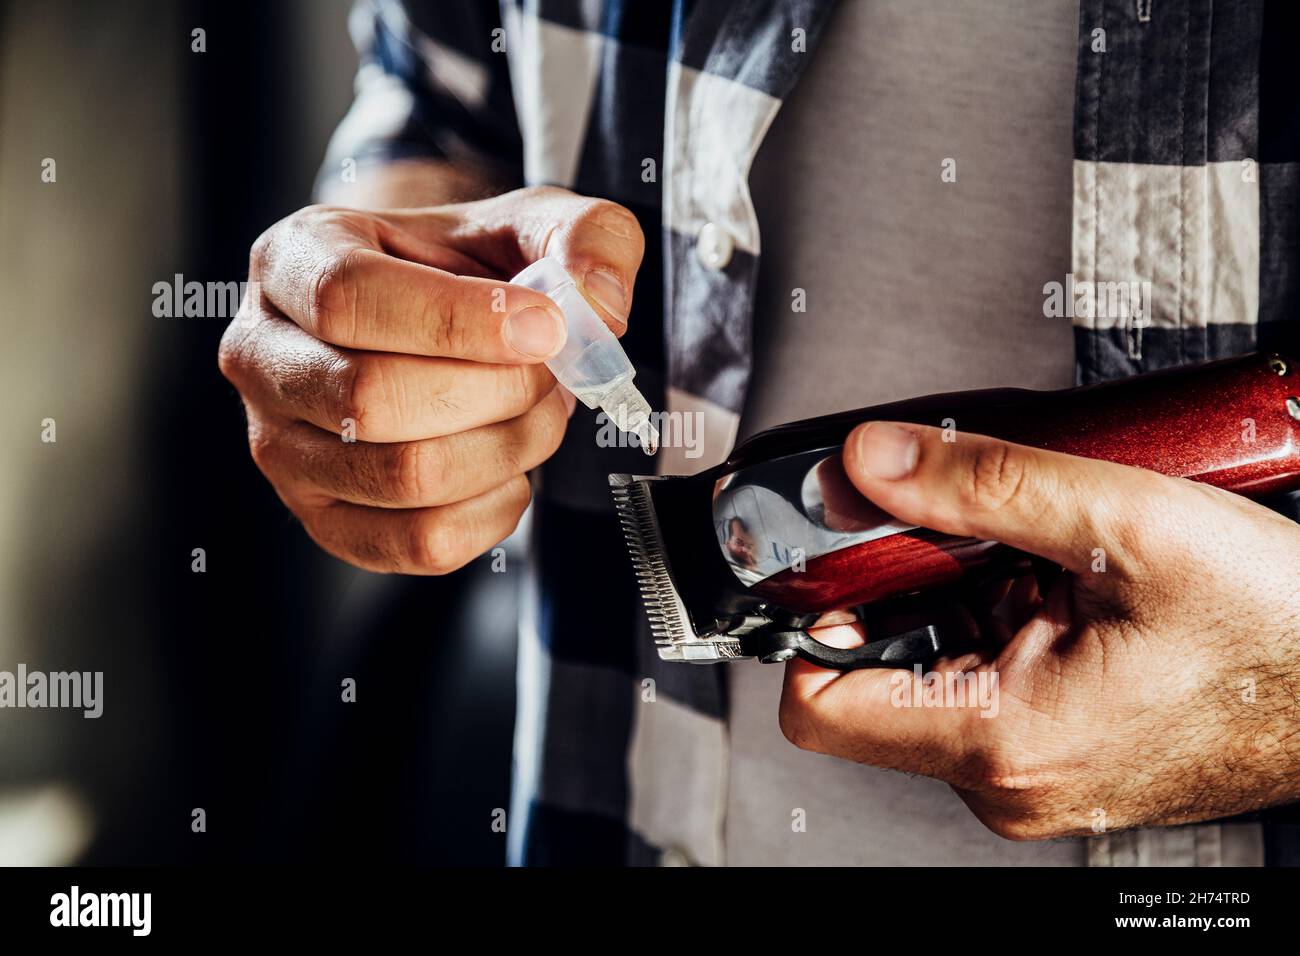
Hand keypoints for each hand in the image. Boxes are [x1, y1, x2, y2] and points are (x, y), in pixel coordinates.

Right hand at [218, 186, 642, 572]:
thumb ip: (585, 236)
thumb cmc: (470, 271)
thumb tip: (598, 306)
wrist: (440, 324)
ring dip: (506, 448)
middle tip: (551, 374)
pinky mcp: (324, 521)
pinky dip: (494, 510)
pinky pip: (421, 543)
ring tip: (537, 412)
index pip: (349, 297)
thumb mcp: (531, 222)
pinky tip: (509, 465)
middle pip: (371, 399)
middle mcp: (263, 356)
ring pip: (404, 476)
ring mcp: (281, 449)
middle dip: (497, 391)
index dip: (459, 321)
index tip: (547, 328)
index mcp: (294, 260)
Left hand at [779, 421, 1299, 838]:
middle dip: (908, 592)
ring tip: (1043, 569)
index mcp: (999, 742)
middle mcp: (1003, 782)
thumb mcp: (1121, 523)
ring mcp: (1028, 777)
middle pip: (873, 676)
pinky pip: (983, 687)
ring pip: (931, 673)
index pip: (817, 705)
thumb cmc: (1272, 628)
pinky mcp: (1052, 760)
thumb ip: (977, 483)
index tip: (839, 555)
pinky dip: (1002, 627)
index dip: (813, 617)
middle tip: (976, 540)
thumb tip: (868, 461)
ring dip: (963, 603)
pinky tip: (1063, 596)